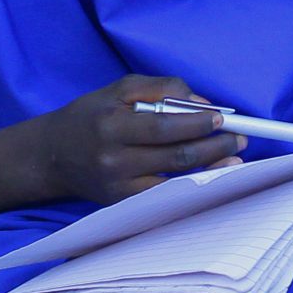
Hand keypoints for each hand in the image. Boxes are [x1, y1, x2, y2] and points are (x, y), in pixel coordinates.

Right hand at [0, 74, 246, 216]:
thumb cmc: (90, 116)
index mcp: (112, 124)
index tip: (221, 118)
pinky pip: (165, 196)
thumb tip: (200, 102)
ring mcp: (119, 186)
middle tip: (239, 138)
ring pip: (175, 180)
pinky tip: (212, 178)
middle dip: (214, 146)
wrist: (52, 156)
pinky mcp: (122, 204)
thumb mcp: (117, 89)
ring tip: (235, 157)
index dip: (196, 124)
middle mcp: (114, 158)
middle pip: (175, 156)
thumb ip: (159, 88)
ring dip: (211, 169)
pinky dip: (192, 186)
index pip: (163, 126)